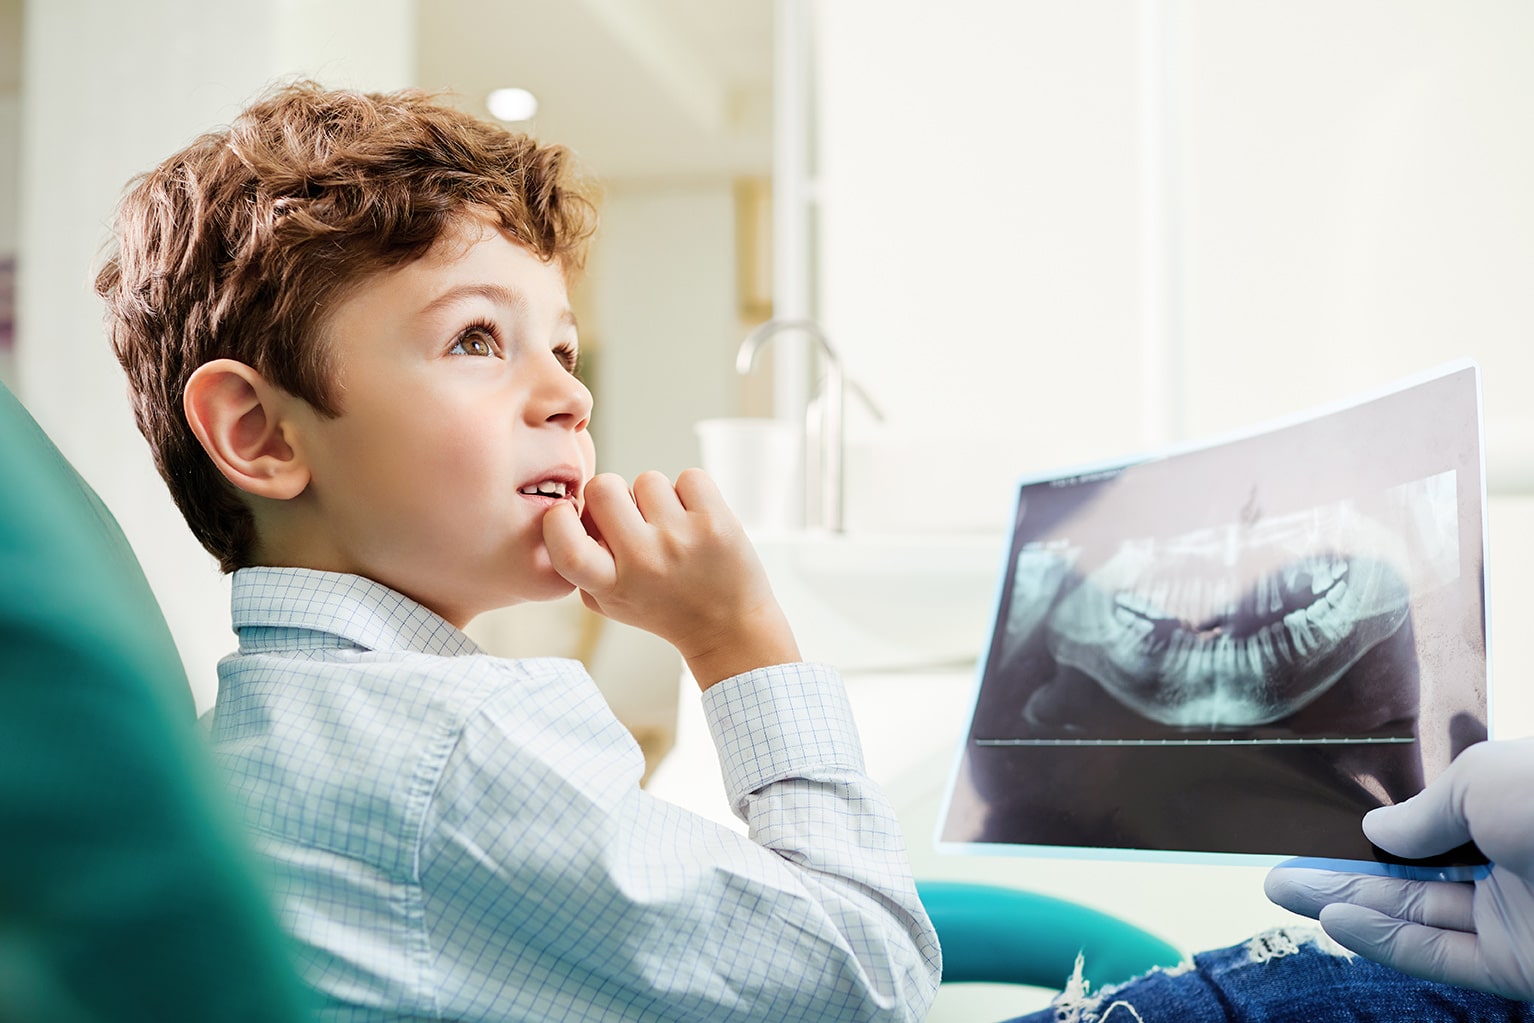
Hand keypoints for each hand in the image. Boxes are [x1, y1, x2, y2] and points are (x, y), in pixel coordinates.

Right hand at [542, 469, 798, 688]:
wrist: (729, 628)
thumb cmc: (663, 608)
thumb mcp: (610, 602)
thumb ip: (581, 565)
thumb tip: (569, 512)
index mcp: (611, 586)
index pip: (564, 542)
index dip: (559, 518)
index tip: (570, 516)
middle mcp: (643, 561)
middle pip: (603, 487)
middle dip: (611, 493)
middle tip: (629, 515)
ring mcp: (680, 538)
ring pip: (647, 479)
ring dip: (656, 498)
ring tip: (671, 528)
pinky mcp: (716, 522)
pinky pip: (688, 478)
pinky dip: (691, 494)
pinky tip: (695, 522)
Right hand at [1264, 738, 1533, 1000]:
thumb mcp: (1484, 779)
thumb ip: (1426, 810)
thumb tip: (1379, 830)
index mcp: (1515, 811)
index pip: (1435, 826)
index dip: (1377, 832)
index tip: (1323, 831)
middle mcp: (1517, 867)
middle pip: (1413, 877)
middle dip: (1342, 874)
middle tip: (1280, 873)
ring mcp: (1519, 921)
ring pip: (1416, 917)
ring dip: (1347, 905)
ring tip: (1282, 891)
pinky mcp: (1520, 968)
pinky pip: (1439, 954)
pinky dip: (1384, 939)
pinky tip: (1335, 919)